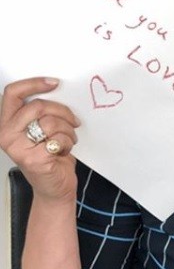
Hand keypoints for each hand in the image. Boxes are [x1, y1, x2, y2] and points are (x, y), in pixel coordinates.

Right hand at [0, 77, 79, 202]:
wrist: (55, 186)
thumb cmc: (50, 154)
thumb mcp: (40, 128)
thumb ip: (41, 111)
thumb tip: (57, 88)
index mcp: (7, 123)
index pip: (13, 93)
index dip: (34, 84)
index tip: (54, 83)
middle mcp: (6, 135)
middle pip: (37, 106)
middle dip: (62, 111)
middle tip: (73, 121)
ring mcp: (17, 148)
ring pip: (50, 122)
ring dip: (68, 129)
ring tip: (68, 139)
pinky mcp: (33, 159)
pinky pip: (58, 139)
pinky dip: (68, 142)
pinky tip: (64, 150)